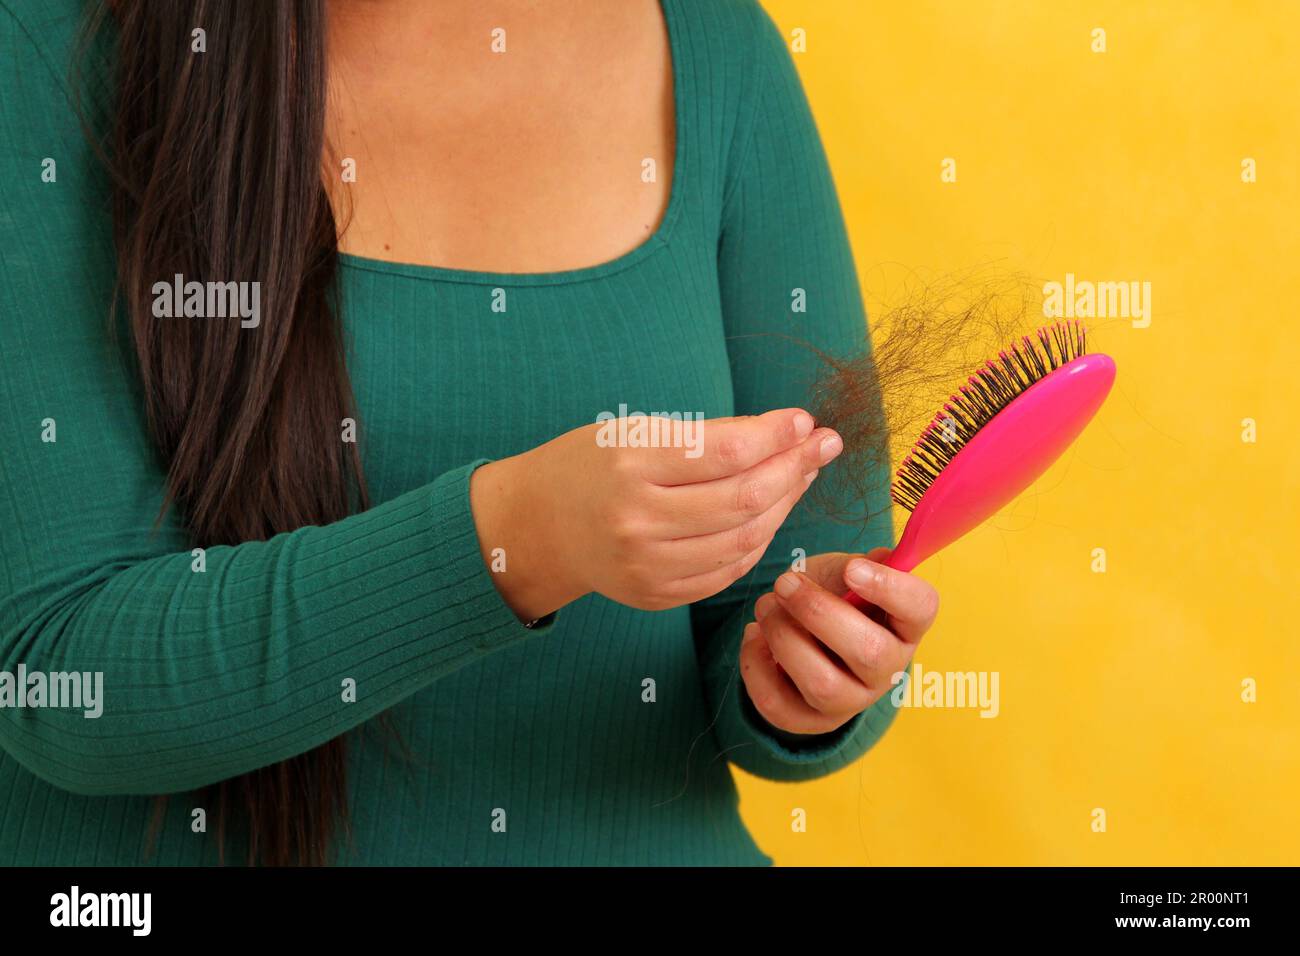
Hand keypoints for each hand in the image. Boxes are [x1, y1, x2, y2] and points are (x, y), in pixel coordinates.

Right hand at [470, 408, 844, 618]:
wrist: (537, 526)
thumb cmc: (591, 465)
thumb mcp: (634, 432)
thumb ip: (706, 437)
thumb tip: (787, 432)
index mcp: (631, 467)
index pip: (726, 452)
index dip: (776, 436)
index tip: (804, 420)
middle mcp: (639, 522)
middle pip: (744, 499)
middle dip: (795, 468)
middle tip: (823, 445)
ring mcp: (648, 566)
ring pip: (746, 539)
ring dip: (785, 504)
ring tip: (801, 474)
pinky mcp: (657, 595)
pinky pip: (728, 570)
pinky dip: (759, 540)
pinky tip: (772, 512)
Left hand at [740, 548, 938, 734]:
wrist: (803, 629)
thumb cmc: (833, 596)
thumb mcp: (842, 570)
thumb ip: (856, 565)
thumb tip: (877, 559)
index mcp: (905, 624)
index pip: (920, 608)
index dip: (890, 589)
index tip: (853, 569)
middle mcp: (888, 669)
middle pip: (869, 652)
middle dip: (816, 611)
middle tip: (783, 583)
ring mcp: (852, 701)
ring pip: (823, 685)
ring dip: (783, 638)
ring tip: (765, 608)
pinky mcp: (812, 721)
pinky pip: (780, 706)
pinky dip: (756, 666)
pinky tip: (755, 636)